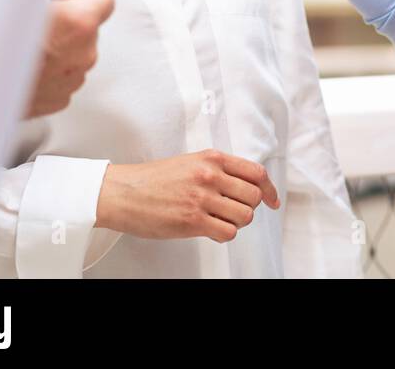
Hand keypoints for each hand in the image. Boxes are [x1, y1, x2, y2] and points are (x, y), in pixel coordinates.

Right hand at [25, 0, 113, 117]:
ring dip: (55, 46)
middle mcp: (82, 55)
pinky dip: (46, 70)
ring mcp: (71, 80)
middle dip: (64, 20)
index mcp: (79, 24)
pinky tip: (20, 64)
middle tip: (33, 18)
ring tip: (21, 43)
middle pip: (86, 27)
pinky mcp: (57, 100)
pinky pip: (60, 77)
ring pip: (73, 53)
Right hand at [95, 150, 280, 242]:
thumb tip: (244, 185)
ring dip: (236, 222)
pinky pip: (227, 232)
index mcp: (212, 158)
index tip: (272, 201)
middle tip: (234, 212)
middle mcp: (210, 175)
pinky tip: (210, 229)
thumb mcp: (190, 162)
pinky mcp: (192, 220)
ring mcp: (202, 198)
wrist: (122, 193)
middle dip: (249, 208)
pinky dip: (224, 234)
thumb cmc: (153, 180)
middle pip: (253, 196)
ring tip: (218, 220)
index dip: (269, 190)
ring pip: (243, 216)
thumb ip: (217, 170)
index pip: (256, 173)